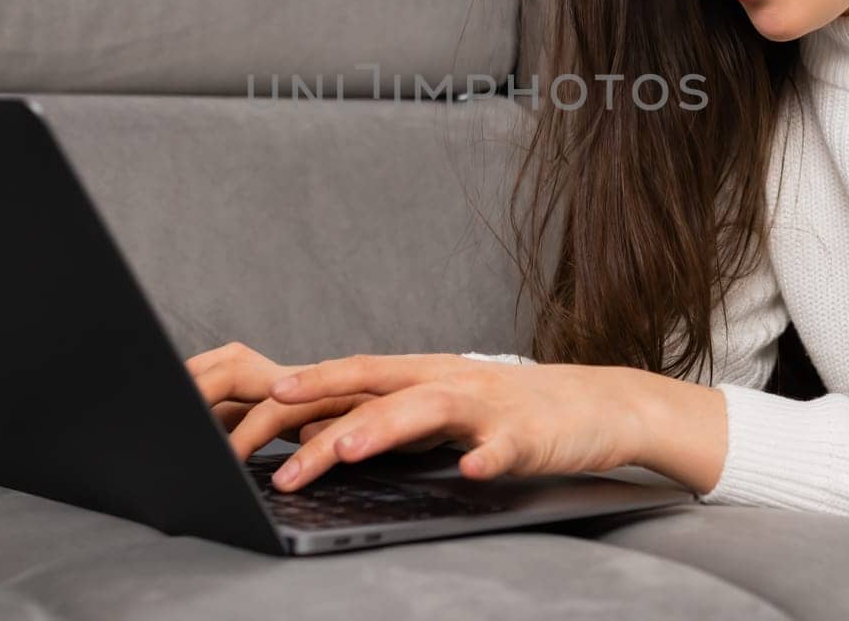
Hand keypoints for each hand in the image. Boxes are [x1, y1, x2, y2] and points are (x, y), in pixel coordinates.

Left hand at [258, 355, 651, 492]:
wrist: (597, 405)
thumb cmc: (509, 411)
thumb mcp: (438, 410)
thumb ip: (382, 418)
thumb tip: (310, 436)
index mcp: (423, 374)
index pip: (352, 376)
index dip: (303, 387)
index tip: (251, 407)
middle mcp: (448, 380)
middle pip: (376, 389)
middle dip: (321, 412)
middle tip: (271, 443)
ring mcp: (488, 405)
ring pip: (429, 409)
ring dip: (385, 428)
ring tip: (345, 450)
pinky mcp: (529, 434)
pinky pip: (506, 447)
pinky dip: (488, 458)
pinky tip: (473, 473)